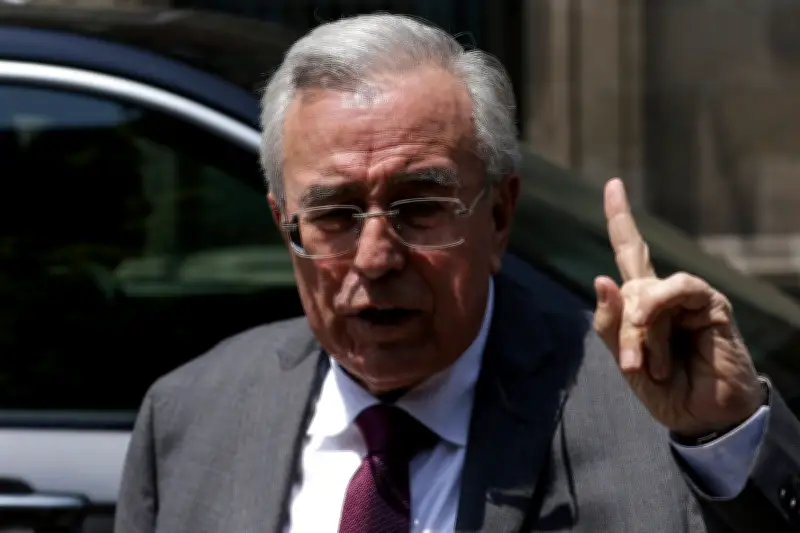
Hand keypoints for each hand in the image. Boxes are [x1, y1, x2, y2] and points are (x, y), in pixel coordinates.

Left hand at [593, 178, 763, 437]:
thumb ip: (610, 325)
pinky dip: (660, 314)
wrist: (704, 419)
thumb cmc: (666, 390)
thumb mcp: (625, 363)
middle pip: (630, 279)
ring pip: (647, 291)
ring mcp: (688, 297)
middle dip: (624, 329)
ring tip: (646, 364)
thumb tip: (600, 278)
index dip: (621, 219)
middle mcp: (665, 293)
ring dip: (640, 331)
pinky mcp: (710, 304)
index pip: (631, 252)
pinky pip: (678, 289)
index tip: (614, 184)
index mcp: (643, 304)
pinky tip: (659, 339)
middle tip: (631, 366)